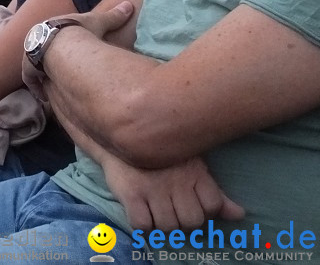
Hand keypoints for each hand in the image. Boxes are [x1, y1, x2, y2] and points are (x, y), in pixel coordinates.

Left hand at [21, 0, 135, 99]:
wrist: (61, 42)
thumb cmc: (79, 30)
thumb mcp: (98, 22)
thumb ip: (113, 16)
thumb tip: (129, 5)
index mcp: (53, 26)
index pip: (54, 36)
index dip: (60, 44)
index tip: (65, 53)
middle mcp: (39, 39)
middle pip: (43, 50)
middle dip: (50, 59)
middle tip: (58, 71)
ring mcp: (31, 53)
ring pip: (36, 65)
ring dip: (44, 74)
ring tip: (53, 84)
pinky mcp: (28, 68)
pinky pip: (30, 79)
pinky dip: (37, 87)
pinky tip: (45, 96)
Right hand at [102, 155, 244, 231]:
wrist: (121, 134)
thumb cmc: (163, 157)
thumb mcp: (193, 167)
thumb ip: (215, 193)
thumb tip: (240, 215)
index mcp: (194, 173)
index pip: (213, 206)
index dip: (206, 211)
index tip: (192, 204)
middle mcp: (176, 182)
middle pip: (192, 221)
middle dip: (184, 222)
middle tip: (173, 210)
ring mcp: (153, 188)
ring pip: (169, 226)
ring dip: (163, 224)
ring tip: (157, 212)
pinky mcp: (131, 193)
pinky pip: (143, 225)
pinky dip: (144, 226)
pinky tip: (142, 213)